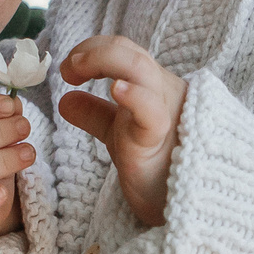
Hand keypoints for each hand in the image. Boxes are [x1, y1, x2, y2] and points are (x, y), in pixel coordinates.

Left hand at [57, 37, 186, 228]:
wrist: (186, 203)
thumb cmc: (159, 167)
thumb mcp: (121, 133)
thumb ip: (97, 115)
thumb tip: (66, 100)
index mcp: (153, 87)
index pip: (124, 50)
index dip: (92, 49)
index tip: (67, 69)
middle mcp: (162, 91)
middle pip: (130, 52)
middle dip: (93, 51)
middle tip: (67, 69)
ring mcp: (165, 111)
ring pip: (140, 68)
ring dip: (105, 60)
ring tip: (76, 69)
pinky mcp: (161, 138)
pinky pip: (151, 111)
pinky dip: (134, 96)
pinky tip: (117, 90)